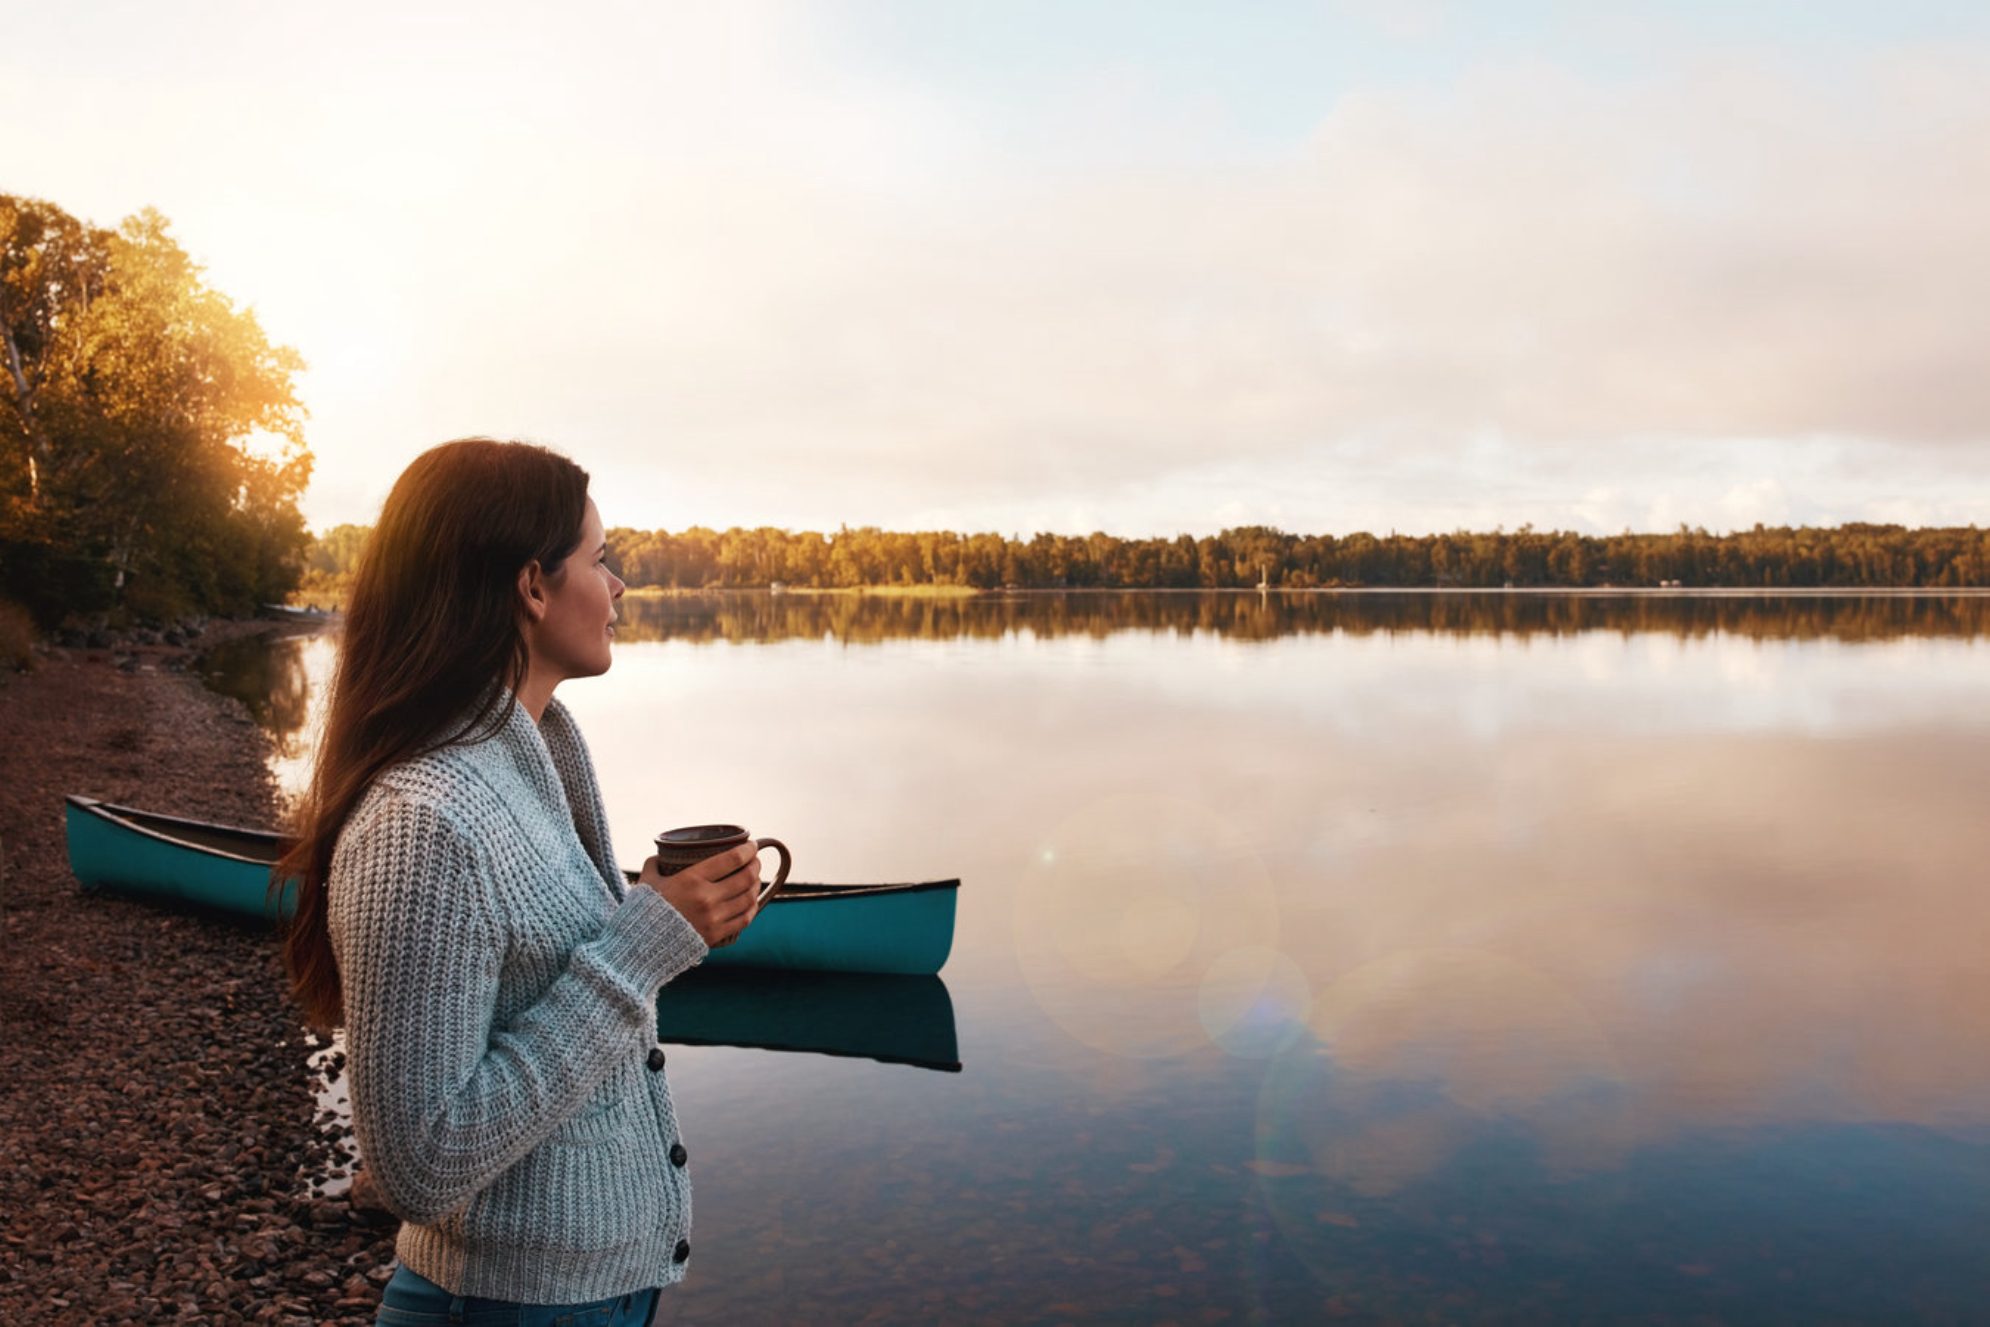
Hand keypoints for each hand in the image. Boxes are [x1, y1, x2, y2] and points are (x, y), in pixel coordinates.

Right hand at [636, 845, 763, 947]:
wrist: (639, 946)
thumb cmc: (643, 910)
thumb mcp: (647, 881)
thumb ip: (656, 864)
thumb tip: (662, 854)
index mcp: (691, 879)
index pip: (732, 859)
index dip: (748, 850)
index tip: (752, 845)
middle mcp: (707, 898)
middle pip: (745, 877)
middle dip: (755, 866)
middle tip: (754, 860)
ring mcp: (714, 918)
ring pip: (748, 898)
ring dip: (756, 885)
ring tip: (754, 879)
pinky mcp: (716, 935)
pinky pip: (744, 918)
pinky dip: (752, 907)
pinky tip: (751, 901)